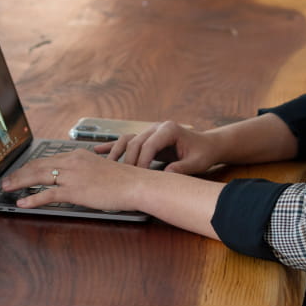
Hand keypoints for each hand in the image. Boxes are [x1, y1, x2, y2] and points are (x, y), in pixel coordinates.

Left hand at [0, 148, 148, 211]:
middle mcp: (72, 162)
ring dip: (20, 182)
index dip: (31, 166)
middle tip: (7, 179)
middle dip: (20, 173)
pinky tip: (22, 203)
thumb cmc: (123, 180)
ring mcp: (72, 176)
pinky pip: (48, 194)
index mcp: (78, 155)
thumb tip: (73, 179)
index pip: (48, 159)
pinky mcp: (75, 191)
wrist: (135, 184)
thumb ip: (84, 171)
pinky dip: (32, 198)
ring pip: (38, 177)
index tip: (21, 171)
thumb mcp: (100, 168)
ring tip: (8, 188)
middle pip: (38, 165)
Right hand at [100, 120, 221, 175]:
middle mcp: (157, 127)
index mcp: (169, 129)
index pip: (149, 144)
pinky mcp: (146, 137)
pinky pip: (126, 141)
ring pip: (127, 140)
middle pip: (135, 142)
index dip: (142, 161)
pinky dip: (113, 146)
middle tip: (124, 178)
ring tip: (106, 165)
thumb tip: (166, 175)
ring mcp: (150, 131)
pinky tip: (98, 151)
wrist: (207, 145)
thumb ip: (182, 168)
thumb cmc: (203, 153)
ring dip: (116, 152)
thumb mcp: (196, 163)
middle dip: (128, 160)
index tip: (139, 176)